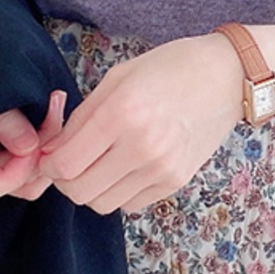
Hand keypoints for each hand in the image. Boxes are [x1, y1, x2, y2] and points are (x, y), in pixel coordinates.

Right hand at [0, 89, 67, 208]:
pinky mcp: (14, 145)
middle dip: (41, 151)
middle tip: (53, 107)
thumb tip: (29, 147)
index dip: (8, 176)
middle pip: (17, 184)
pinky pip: (39, 154)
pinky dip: (51, 134)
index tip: (29, 145)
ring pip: (35, 174)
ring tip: (54, 102)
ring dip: (51, 142)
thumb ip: (2, 119)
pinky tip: (53, 104)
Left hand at [36, 33, 242, 214]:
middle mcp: (141, 148)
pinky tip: (125, 167)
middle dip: (66, 180)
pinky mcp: (175, 182)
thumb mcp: (117, 79)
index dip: (49, 164)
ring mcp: (161, 169)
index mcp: (121, 114)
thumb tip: (52, 151)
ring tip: (99, 163)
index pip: (65, 164)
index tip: (51, 154)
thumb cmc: (169, 68)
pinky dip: (118, 191)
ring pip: (102, 204)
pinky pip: (129, 204)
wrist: (226, 77)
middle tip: (71, 161)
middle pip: (79, 192)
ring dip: (92, 188)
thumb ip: (81, 118)